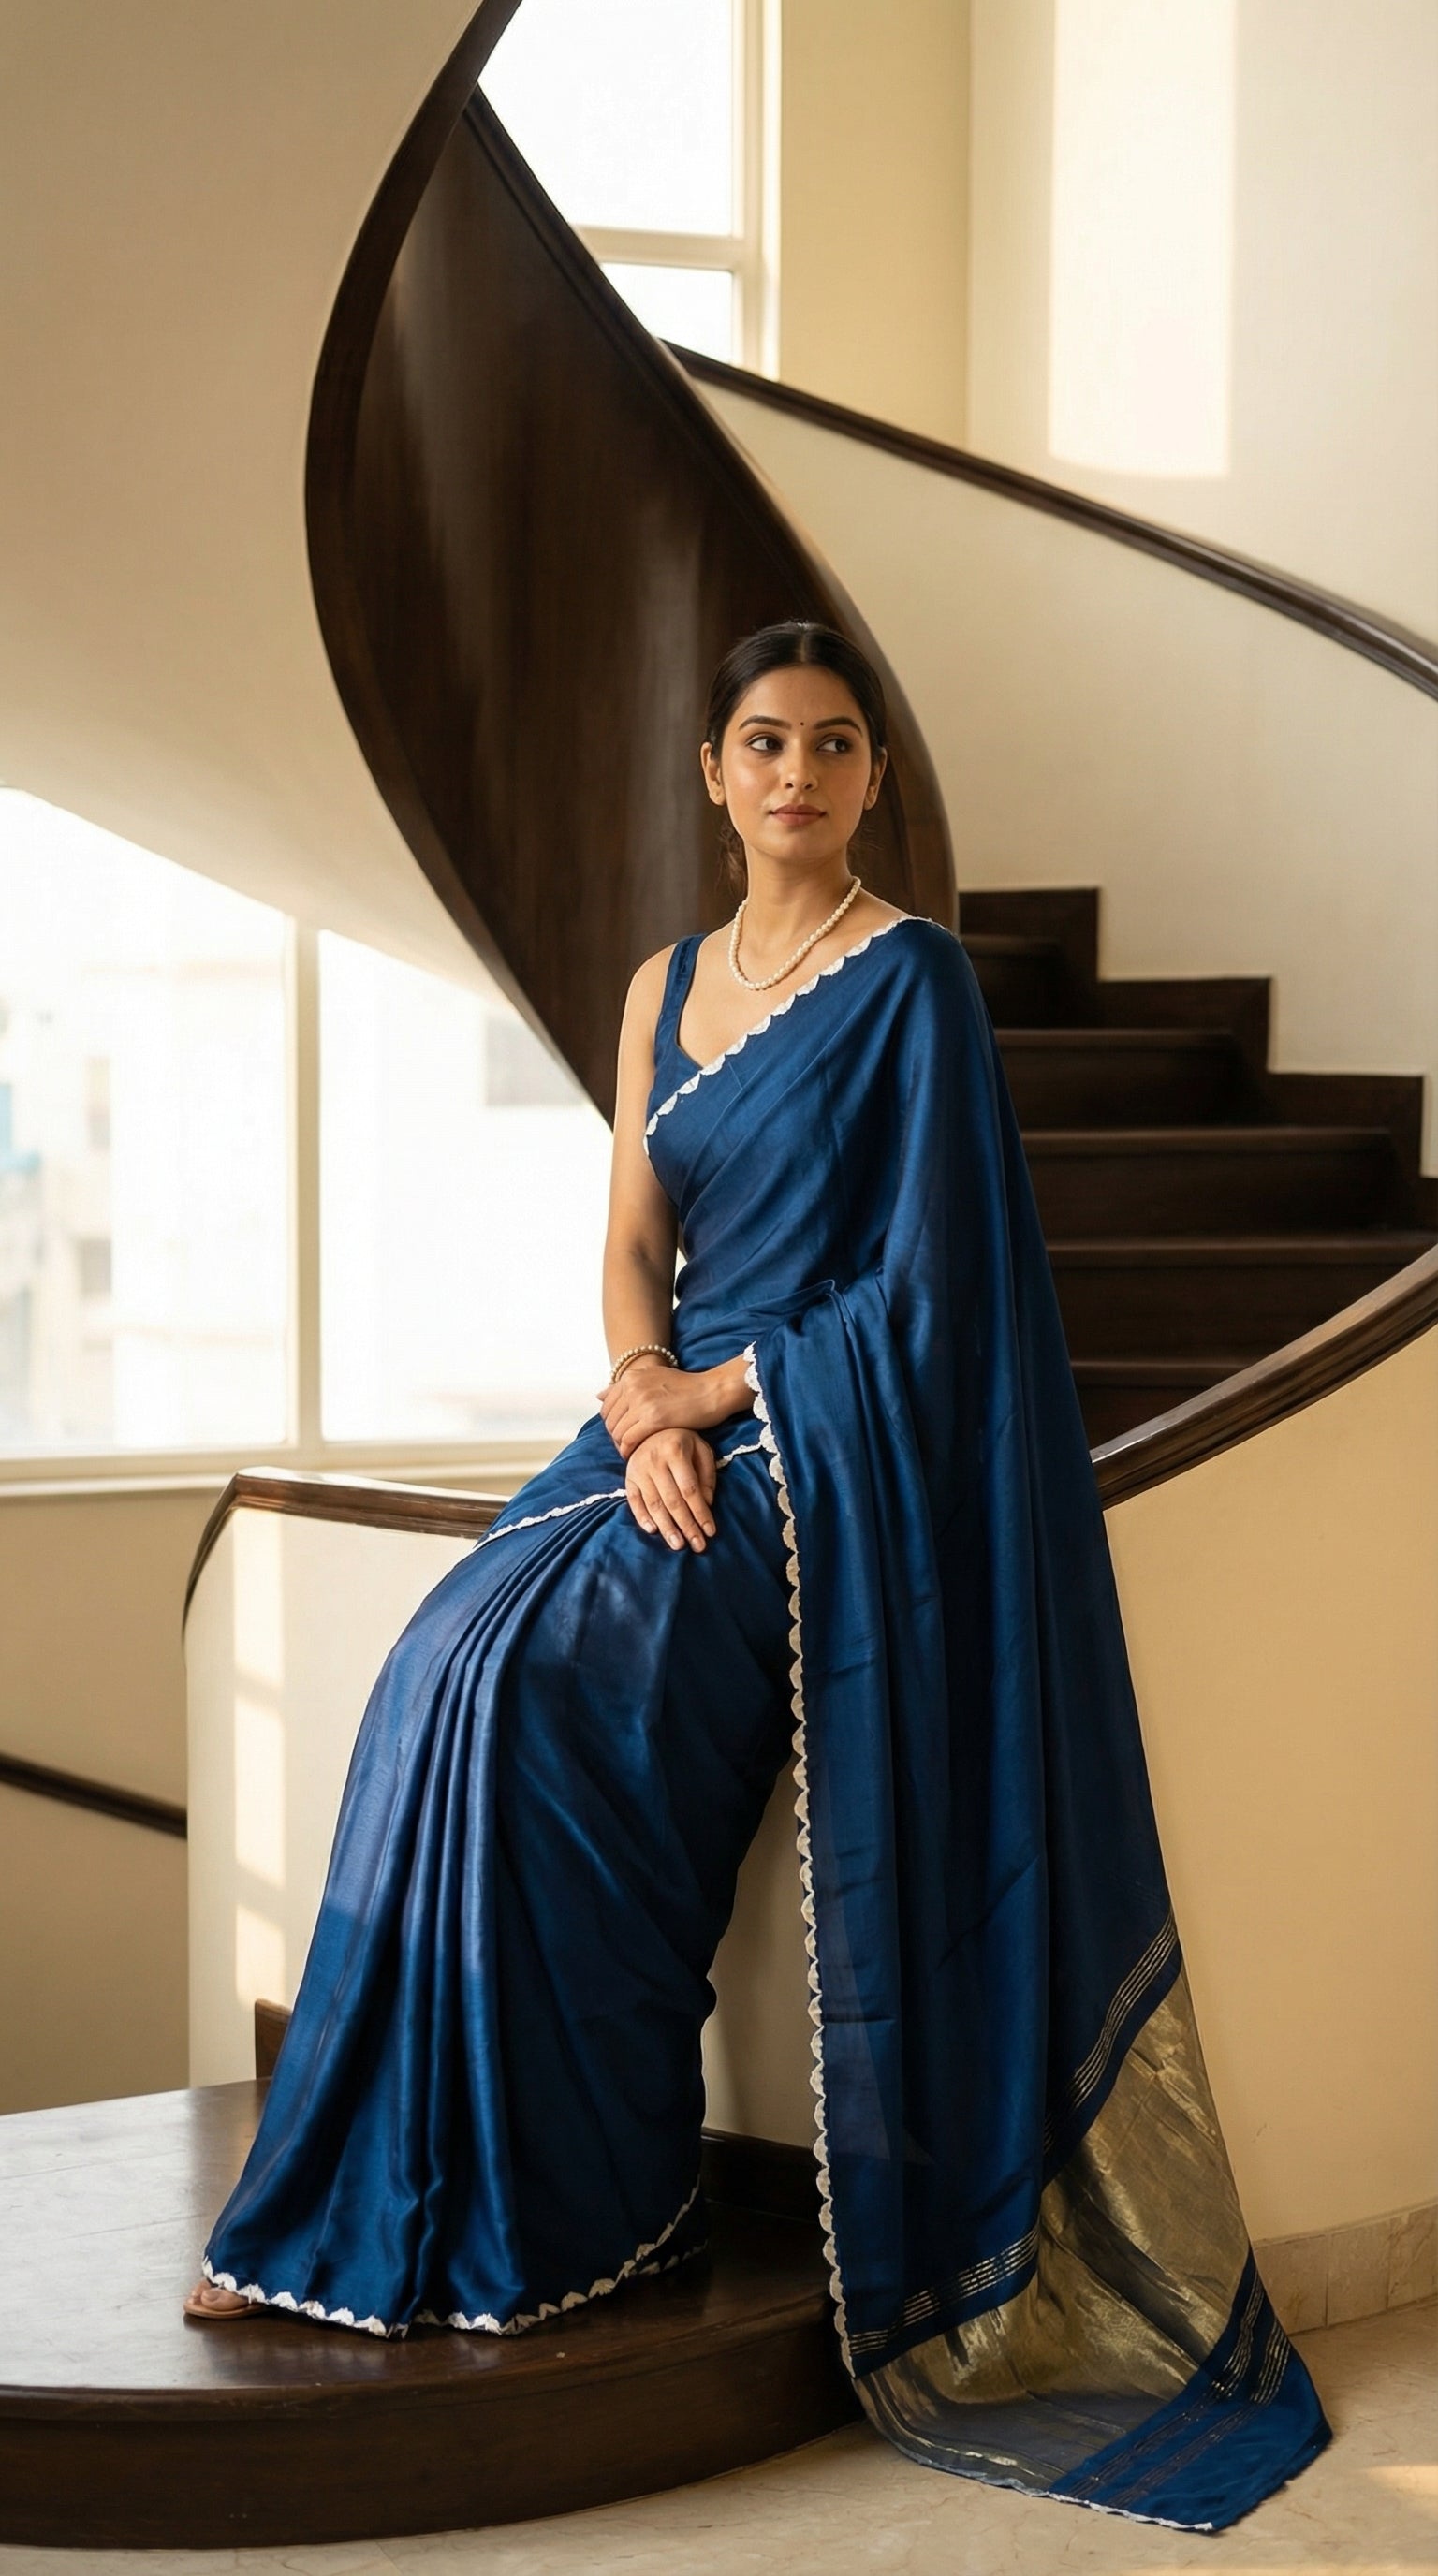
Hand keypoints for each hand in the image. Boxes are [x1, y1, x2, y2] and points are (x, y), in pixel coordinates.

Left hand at [598, 1354, 747, 1458]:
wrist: (711, 1391)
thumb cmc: (686, 1386)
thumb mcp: (653, 1377)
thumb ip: (627, 1386)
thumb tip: (599, 1395)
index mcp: (631, 1377)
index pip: (606, 1407)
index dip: (612, 1423)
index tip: (622, 1433)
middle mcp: (633, 1387)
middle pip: (610, 1421)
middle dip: (616, 1436)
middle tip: (627, 1446)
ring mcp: (642, 1403)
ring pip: (618, 1432)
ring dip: (622, 1445)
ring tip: (632, 1452)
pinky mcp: (654, 1419)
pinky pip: (629, 1440)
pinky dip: (629, 1450)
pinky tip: (636, 1455)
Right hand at [624, 1429, 716, 1551]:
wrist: (652, 1427)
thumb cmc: (683, 1441)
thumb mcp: (701, 1450)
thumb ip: (707, 1475)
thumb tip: (706, 1503)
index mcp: (675, 1451)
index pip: (690, 1490)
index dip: (700, 1513)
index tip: (710, 1531)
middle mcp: (654, 1461)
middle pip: (672, 1501)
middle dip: (686, 1526)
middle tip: (697, 1546)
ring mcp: (638, 1469)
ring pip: (654, 1504)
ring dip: (666, 1528)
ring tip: (678, 1545)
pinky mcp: (628, 1477)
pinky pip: (634, 1501)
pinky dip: (642, 1517)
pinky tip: (653, 1531)